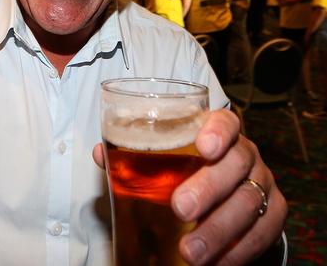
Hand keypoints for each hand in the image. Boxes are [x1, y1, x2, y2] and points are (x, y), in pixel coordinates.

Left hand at [92, 110, 286, 264]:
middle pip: (237, 163)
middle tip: (180, 208)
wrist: (220, 194)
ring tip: (191, 251)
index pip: (226, 121)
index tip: (203, 146)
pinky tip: (217, 263)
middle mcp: (244, 154)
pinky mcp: (273, 212)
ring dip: (220, 229)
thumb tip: (101, 153)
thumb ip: (130, 154)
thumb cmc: (182, 169)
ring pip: (250, 201)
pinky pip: (264, 230)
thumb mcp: (159, 159)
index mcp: (217, 133)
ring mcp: (261, 182)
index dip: (218, 131)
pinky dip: (240, 250)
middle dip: (209, 187)